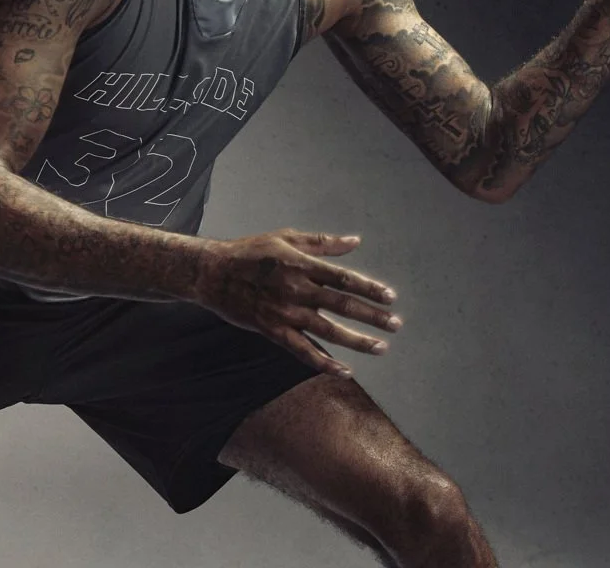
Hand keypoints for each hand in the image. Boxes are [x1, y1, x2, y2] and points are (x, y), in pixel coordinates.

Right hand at [191, 229, 400, 377]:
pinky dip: (324, 362)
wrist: (214, 273)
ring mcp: (286, 313)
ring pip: (328, 331)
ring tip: (381, 348)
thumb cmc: (251, 252)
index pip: (344, 278)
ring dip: (357, 341)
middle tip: (396, 324)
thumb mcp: (286, 238)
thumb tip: (355, 241)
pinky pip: (303, 351)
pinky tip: (345, 370)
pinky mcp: (273, 331)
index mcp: (302, 264)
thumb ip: (322, 242)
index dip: (370, 288)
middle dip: (373, 316)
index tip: (390, 297)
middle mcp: (297, 289)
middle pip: (343, 305)